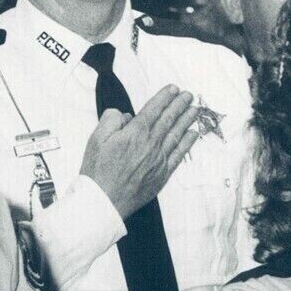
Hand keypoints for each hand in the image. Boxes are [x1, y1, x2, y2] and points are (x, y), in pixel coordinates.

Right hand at [78, 86, 198, 220]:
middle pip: (169, 119)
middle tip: (188, 95)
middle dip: (179, 104)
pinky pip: (179, 154)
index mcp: (134, 133)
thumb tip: (126, 115)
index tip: (173, 89)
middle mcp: (151, 144)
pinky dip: (187, 143)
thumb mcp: (95, 139)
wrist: (104, 201)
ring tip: (194, 109)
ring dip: (187, 120)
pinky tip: (193, 135)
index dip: (164, 97)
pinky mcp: (162, 174)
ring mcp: (159, 159)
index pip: (153, 109)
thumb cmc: (97, 171)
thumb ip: (111, 120)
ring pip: (177, 134)